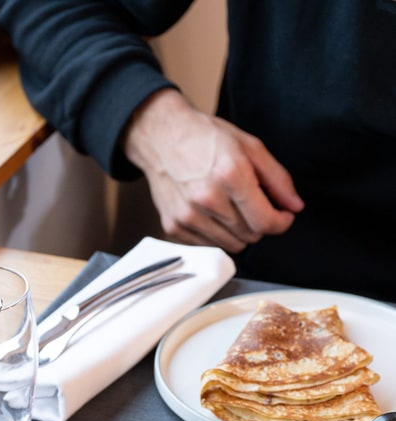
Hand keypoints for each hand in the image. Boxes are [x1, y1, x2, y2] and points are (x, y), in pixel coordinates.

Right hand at [122, 89, 303, 253]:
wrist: (161, 137)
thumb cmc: (205, 138)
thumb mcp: (249, 146)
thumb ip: (277, 178)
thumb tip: (295, 206)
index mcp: (230, 174)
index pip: (265, 221)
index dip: (281, 223)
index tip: (283, 216)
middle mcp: (207, 198)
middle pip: (250, 235)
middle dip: (259, 223)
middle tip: (253, 204)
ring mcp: (188, 215)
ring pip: (232, 245)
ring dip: (239, 231)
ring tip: (232, 207)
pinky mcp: (174, 226)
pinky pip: (209, 245)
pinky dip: (217, 234)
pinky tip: (212, 212)